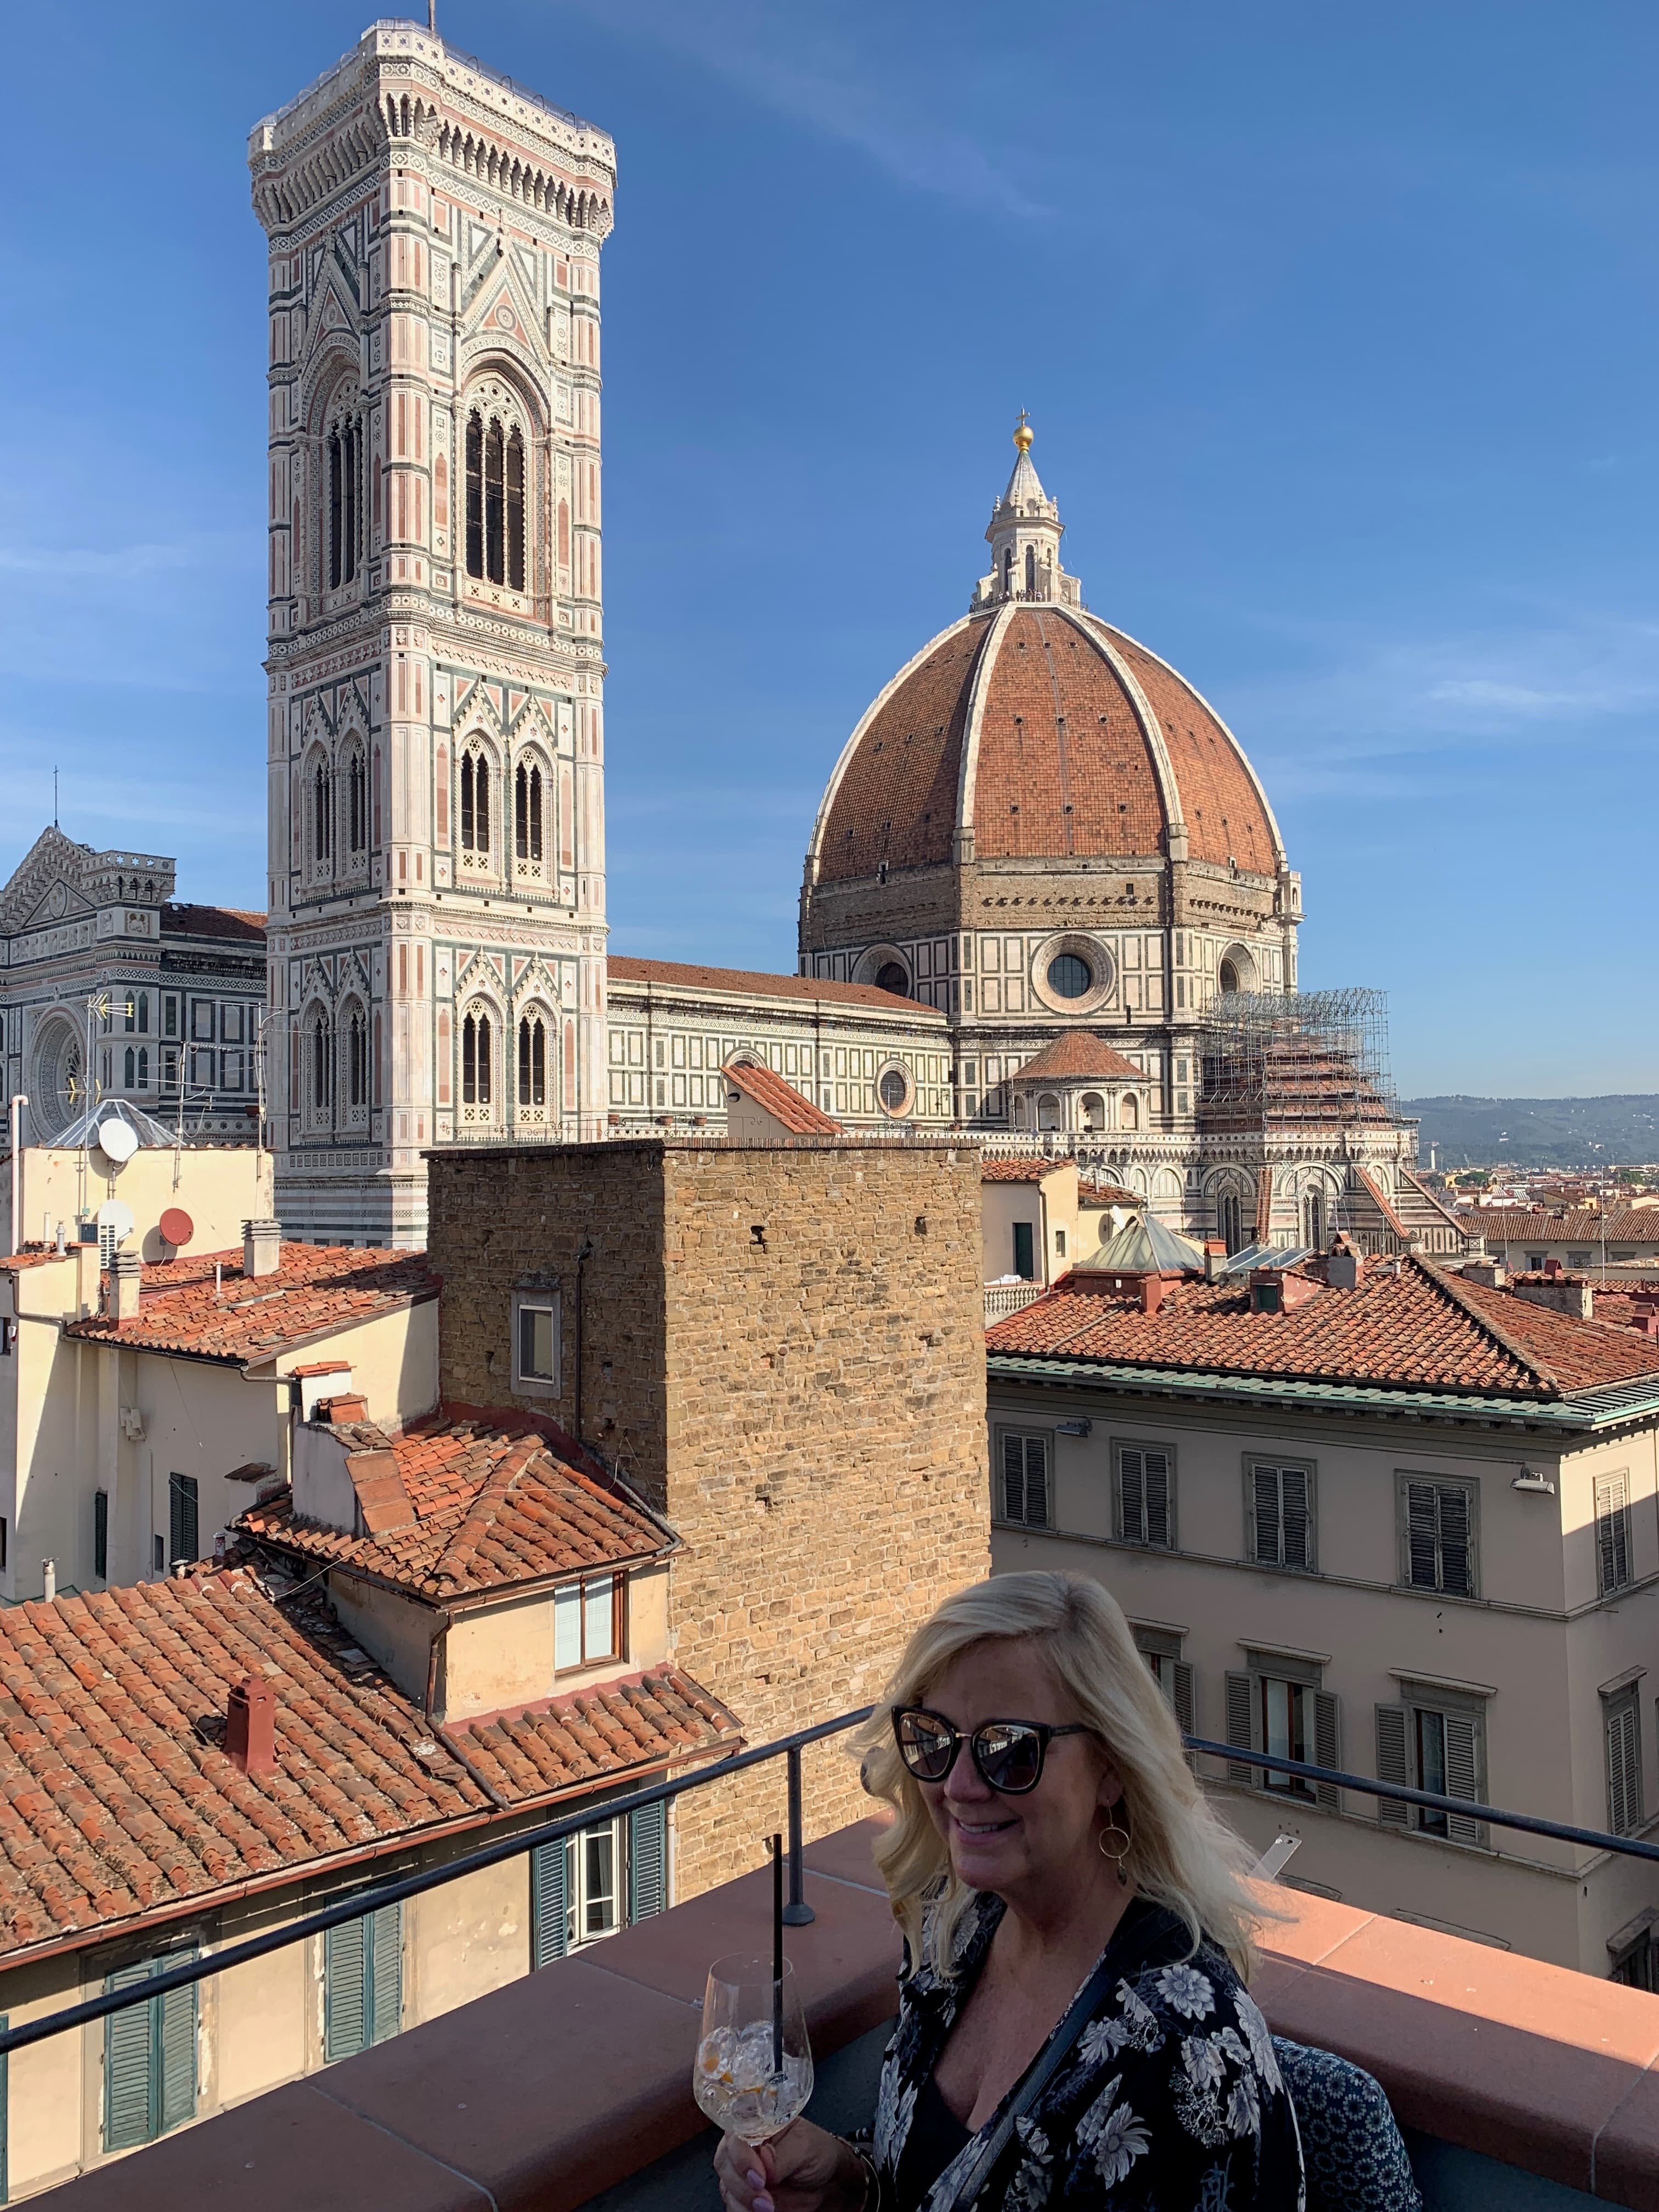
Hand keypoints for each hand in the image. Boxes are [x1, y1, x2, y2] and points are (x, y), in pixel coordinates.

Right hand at [713, 2117, 866, 2211]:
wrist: (827, 2182)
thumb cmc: (816, 2152)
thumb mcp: (805, 2146)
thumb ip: (784, 2154)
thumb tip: (765, 2162)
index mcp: (755, 2126)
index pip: (734, 2134)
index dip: (741, 2156)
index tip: (758, 2176)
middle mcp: (743, 2148)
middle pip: (724, 2162)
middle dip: (741, 2184)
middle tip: (764, 2199)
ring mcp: (741, 2174)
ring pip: (727, 2188)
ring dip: (743, 2203)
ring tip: (769, 2209)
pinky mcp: (744, 2197)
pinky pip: (734, 2206)